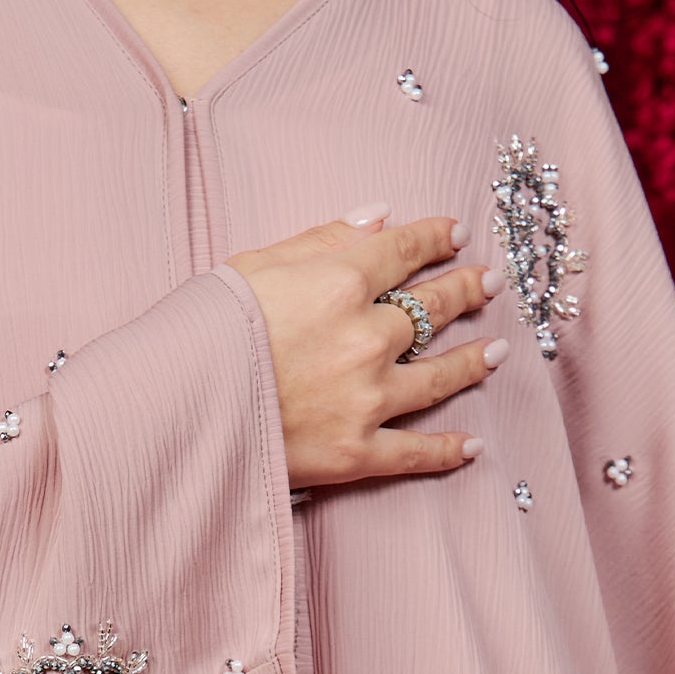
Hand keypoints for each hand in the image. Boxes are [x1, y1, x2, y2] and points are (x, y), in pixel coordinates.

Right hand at [227, 213, 506, 488]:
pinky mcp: (358, 452)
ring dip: (473, 361)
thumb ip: (321, 239)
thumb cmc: (204, 330)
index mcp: (342, 282)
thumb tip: (378, 220)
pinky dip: (447, 451)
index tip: (457, 233)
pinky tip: (472, 445)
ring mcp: (368, 398)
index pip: (405, 251)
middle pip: (433, 308)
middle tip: (490, 283)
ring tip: (497, 352)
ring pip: (439, 376)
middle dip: (466, 291)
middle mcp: (368, 337)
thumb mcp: (253, 265)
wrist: (177, 409)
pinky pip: (415, 451)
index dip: (436, 238)